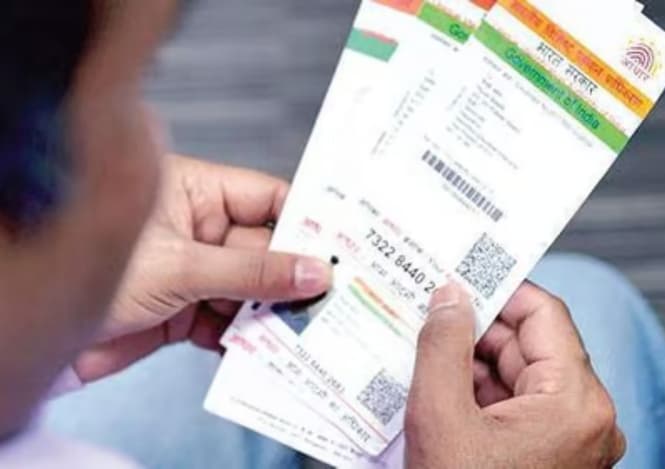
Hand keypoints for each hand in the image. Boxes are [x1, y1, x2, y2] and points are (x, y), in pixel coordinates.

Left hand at [73, 155, 331, 381]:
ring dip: (273, 312)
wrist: (38, 334)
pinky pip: (231, 321)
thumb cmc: (93, 273)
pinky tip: (264, 350)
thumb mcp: (182, 267)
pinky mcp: (186, 311)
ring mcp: (194, 271)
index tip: (341, 245)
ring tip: (305, 330)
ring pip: (252, 289)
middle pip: (265, 248)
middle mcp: (199, 229)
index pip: (266, 198)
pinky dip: (246, 338)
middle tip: (332, 298)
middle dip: (293, 276)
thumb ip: (252, 272)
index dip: (305, 221)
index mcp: (196, 193)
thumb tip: (313, 271)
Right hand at [405, 282, 625, 468]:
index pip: (543, 315)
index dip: (500, 289)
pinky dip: (476, 393)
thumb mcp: (441, 416)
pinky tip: (436, 387)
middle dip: (475, 329)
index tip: (461, 275)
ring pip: (517, 376)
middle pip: (528, 346)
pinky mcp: (548, 456)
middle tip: (428, 311)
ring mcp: (568, 440)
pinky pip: (513, 407)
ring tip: (422, 350)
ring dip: (470, 362)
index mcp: (575, 402)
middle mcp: (584, 418)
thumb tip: (450, 296)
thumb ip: (444, 345)